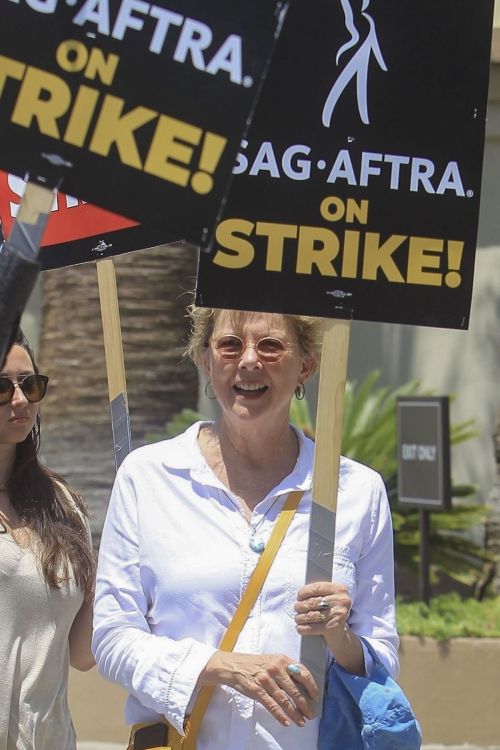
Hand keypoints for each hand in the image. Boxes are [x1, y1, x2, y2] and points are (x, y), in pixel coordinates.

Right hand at [201, 651, 318, 726]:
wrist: (234, 666)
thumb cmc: (256, 664)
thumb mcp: (273, 660)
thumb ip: (287, 670)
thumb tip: (304, 687)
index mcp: (282, 660)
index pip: (303, 673)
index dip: (311, 687)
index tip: (315, 698)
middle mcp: (275, 668)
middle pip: (295, 690)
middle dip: (305, 705)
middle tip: (311, 715)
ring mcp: (266, 679)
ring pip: (284, 700)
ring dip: (295, 713)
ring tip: (301, 722)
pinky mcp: (256, 690)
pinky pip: (271, 705)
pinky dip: (280, 715)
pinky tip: (287, 722)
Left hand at [294, 581, 351, 639]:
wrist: (340, 632)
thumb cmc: (330, 610)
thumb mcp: (328, 597)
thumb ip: (317, 592)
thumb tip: (300, 594)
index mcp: (339, 589)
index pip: (317, 587)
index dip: (304, 591)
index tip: (299, 596)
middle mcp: (341, 600)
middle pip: (314, 602)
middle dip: (301, 606)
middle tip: (297, 608)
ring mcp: (339, 614)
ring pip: (312, 615)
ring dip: (301, 617)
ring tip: (297, 618)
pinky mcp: (334, 627)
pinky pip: (314, 627)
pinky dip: (304, 628)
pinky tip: (300, 627)